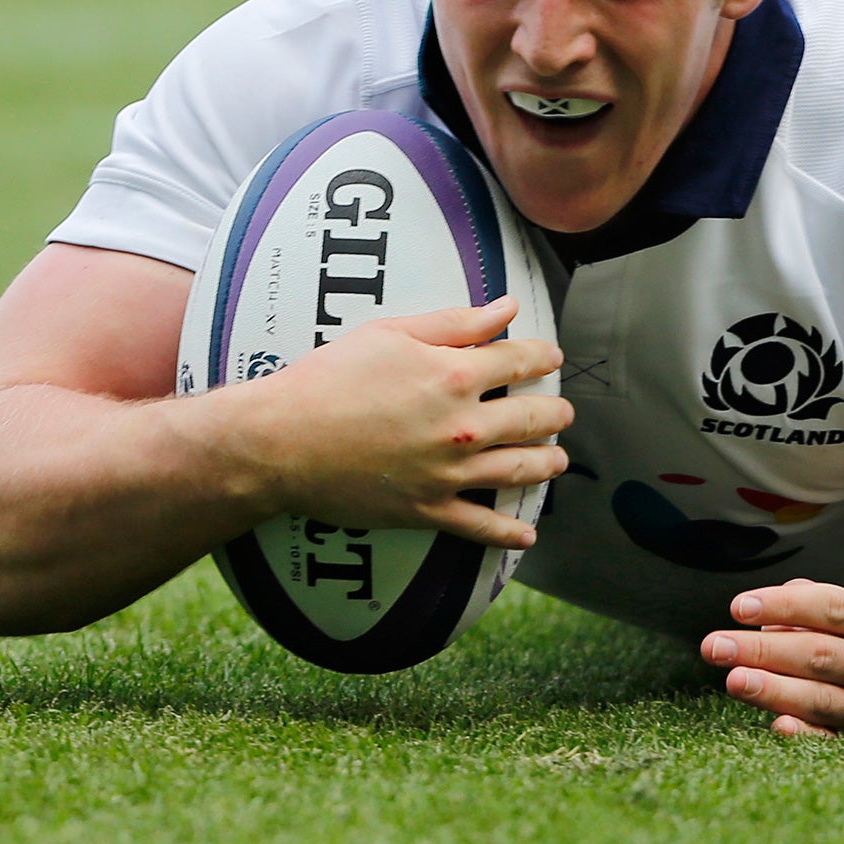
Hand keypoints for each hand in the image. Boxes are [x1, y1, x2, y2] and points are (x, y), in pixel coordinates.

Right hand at [225, 295, 573, 547]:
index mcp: (455, 375)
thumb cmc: (329, 379)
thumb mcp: (391, 334)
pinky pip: (479, 526)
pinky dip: (507, 533)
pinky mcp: (427, 509)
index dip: (542, 357)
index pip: (519, 362)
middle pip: (531, 418)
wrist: (282, 441)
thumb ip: (455, 323)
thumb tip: (506, 308)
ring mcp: (448, 472)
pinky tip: (526, 534)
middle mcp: (462, 426)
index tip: (552, 358)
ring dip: (546, 464)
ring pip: (518, 470)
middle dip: (554, 413)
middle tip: (562, 413)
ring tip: (558, 460)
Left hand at [700, 578, 843, 735]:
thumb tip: (763, 616)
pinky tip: (778, 725)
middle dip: (761, 649)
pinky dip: (802, 733)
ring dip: (772, 689)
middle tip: (715, 647)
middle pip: (816, 653)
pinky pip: (825, 738)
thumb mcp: (841, 611)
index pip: (828, 607)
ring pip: (817, 697)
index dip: (783, 606)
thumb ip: (803, 602)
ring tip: (734, 679)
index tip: (738, 608)